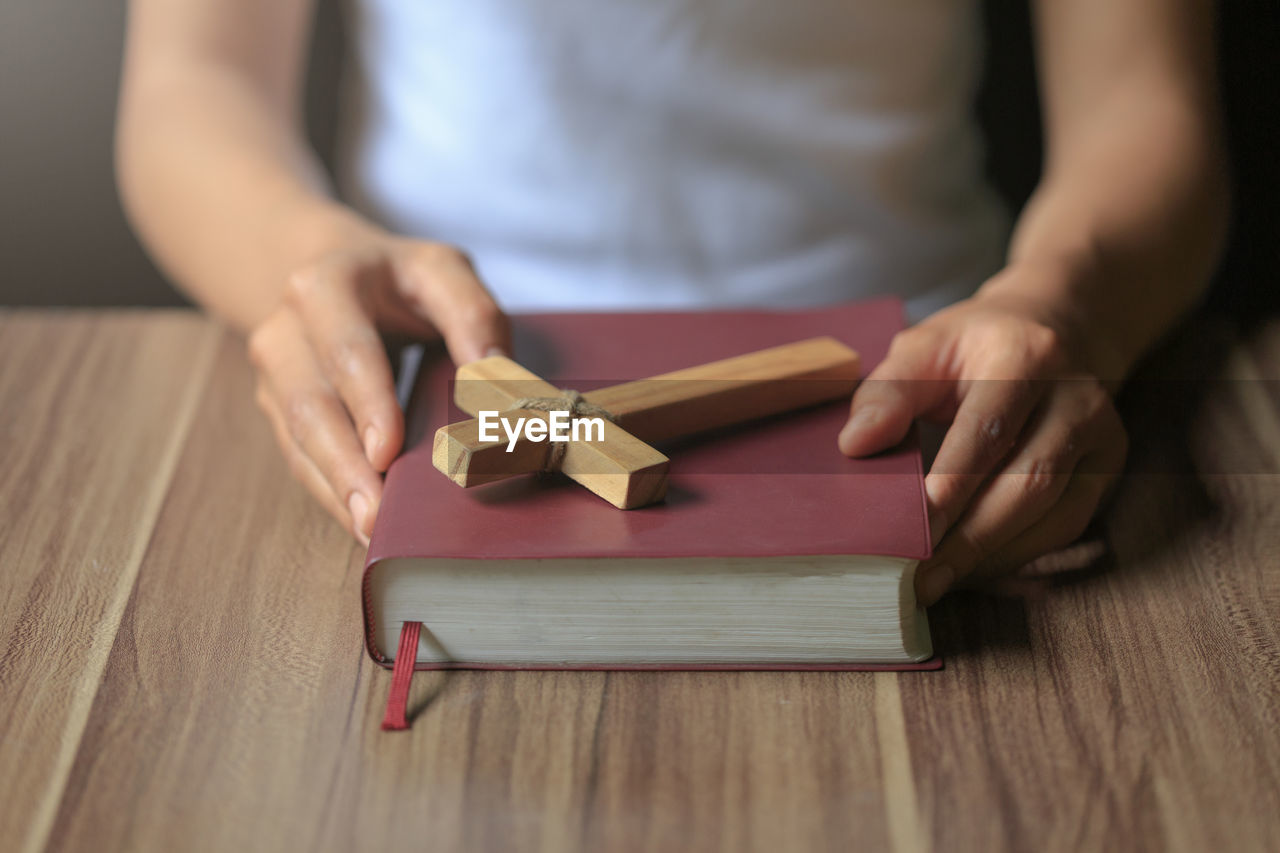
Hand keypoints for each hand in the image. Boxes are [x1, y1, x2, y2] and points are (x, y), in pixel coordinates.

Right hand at [248, 229, 509, 544]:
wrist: (336, 274)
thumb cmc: (401, 281)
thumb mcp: (442, 272)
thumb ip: (472, 314)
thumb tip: (495, 376)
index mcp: (325, 287)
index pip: (347, 349)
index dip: (367, 400)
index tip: (388, 450)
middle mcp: (287, 332)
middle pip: (310, 405)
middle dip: (344, 465)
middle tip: (377, 516)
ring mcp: (277, 377)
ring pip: (298, 440)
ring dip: (335, 489)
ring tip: (372, 531)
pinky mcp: (279, 411)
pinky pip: (300, 459)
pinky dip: (331, 493)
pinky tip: (361, 522)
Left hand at [837, 271, 1127, 604]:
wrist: (1056, 329)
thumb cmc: (975, 347)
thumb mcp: (924, 347)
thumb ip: (888, 393)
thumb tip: (857, 444)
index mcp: (1027, 356)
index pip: (990, 429)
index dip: (952, 484)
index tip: (912, 528)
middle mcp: (1078, 399)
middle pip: (1030, 481)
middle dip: (970, 536)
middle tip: (918, 576)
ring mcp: (1102, 438)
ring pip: (1053, 513)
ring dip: (991, 555)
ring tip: (936, 581)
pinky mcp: (1106, 471)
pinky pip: (1065, 527)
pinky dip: (1016, 554)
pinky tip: (972, 569)